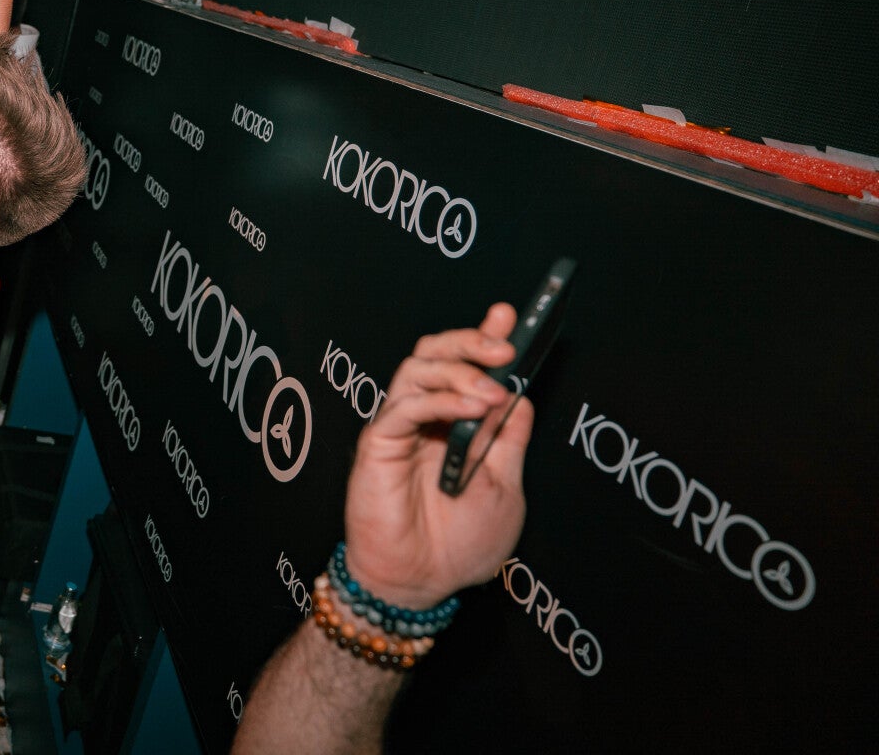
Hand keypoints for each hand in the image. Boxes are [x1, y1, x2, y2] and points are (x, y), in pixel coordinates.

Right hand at [342, 304, 530, 609]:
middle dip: (471, 340)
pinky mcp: (379, 443)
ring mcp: (400, 427)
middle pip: (435, 353)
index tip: (511, 316)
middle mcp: (425, 418)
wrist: (425, 583)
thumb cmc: (460, 544)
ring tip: (491, 390)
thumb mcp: (506, 487)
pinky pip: (405, 407)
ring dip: (459, 370)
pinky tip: (470, 410)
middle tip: (504, 345)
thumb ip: (507, 440)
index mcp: (454, 423)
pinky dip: (440, 400)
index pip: (465, 367)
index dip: (484, 336)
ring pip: (417, 368)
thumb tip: (521, 395)